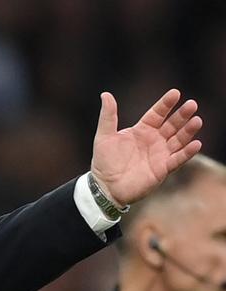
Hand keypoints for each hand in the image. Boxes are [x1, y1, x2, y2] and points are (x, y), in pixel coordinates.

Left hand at [90, 89, 201, 206]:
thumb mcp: (104, 136)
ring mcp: (160, 154)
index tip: (175, 93)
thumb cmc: (104, 162)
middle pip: (172, 124)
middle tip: (192, 105)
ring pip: (178, 140)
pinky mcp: (162, 169)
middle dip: (182, 115)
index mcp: (142, 130)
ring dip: (188, 131)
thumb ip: (108, 116)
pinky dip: (187, 153)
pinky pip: (178, 159)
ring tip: (197, 121)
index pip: (157, 113)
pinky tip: (196, 144)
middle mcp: (154, 140)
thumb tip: (105, 94)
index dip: (166, 104)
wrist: (105, 187)